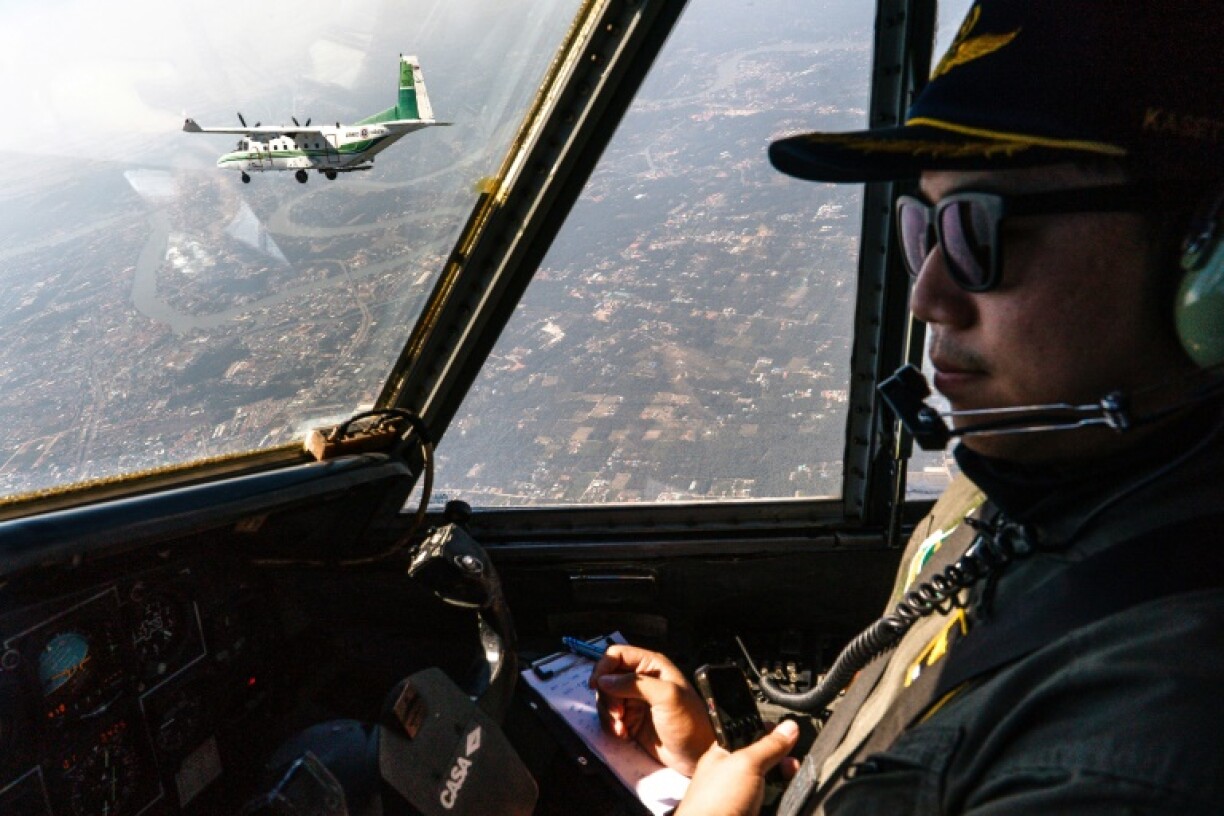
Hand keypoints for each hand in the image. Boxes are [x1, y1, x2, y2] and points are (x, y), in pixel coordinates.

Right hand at [589, 645, 715, 775]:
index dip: (604, 667)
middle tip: (618, 713)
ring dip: (608, 714)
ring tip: (621, 728)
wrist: (697, 755)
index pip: (617, 655)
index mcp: (652, 666)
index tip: (597, 685)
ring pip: (605, 699)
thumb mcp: (668, 697)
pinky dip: (611, 726)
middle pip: (607, 678)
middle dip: (607, 697)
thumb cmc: (690, 722)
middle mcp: (641, 680)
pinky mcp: (631, 720)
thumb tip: (604, 680)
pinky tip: (623, 734)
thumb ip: (635, 683)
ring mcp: (634, 701)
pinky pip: (609, 717)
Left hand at [674, 720, 800, 815]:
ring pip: (773, 785)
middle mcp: (733, 777)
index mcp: (723, 756)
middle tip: (791, 762)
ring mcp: (744, 799)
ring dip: (786, 782)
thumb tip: (789, 727)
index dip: (766, 733)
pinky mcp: (754, 813)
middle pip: (765, 761)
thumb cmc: (716, 801)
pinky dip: (783, 800)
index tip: (786, 732)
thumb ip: (768, 745)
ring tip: (793, 780)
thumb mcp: (746, 763)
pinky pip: (775, 803)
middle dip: (782, 760)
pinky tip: (788, 798)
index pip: (747, 737)